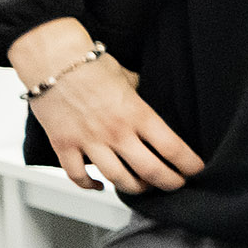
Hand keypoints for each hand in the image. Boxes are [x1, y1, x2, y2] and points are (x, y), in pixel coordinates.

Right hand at [10, 18, 202, 193]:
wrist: (51, 59)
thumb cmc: (91, 64)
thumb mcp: (128, 77)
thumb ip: (140, 95)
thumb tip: (151, 103)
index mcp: (137, 113)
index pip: (172, 148)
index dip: (188, 165)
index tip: (196, 171)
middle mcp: (116, 131)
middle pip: (150, 171)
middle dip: (169, 183)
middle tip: (176, 185)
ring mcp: (88, 140)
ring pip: (118, 179)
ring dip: (134, 188)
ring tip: (143, 187)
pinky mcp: (63, 145)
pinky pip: (77, 176)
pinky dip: (90, 185)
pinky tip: (101, 186)